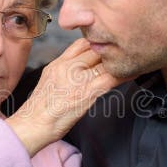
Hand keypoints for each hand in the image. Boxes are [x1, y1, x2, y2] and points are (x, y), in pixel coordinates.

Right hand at [6, 38, 128, 155]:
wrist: (32, 125)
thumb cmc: (40, 109)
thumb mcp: (48, 80)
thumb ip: (64, 70)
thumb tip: (78, 68)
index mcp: (58, 63)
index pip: (81, 43)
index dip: (96, 42)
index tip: (107, 44)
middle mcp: (68, 67)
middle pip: (96, 49)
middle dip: (112, 49)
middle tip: (126, 50)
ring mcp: (77, 79)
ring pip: (105, 62)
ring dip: (121, 61)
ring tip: (135, 59)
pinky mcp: (86, 93)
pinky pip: (110, 79)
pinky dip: (123, 75)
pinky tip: (133, 72)